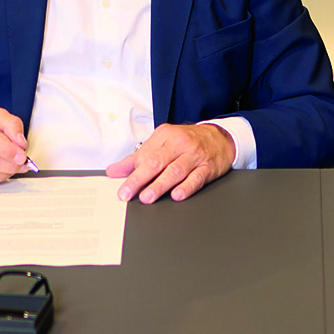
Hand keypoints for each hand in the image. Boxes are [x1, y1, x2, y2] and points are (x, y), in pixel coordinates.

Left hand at [108, 123, 234, 202]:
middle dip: (140, 179)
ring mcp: (194, 155)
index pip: (144, 155)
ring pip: (175, 170)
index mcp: (164, 136)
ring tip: (147, 197)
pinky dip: (186, 187)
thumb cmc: (187, 141)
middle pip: (156, 162)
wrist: (220, 137)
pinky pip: (196, 178)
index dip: (132, 172)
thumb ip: (137, 158)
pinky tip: (177, 195)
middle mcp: (179, 144)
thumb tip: (113, 171)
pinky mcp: (208, 167)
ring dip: (160, 185)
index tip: (121, 187)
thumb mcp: (162, 143)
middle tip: (128, 193)